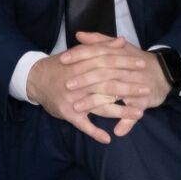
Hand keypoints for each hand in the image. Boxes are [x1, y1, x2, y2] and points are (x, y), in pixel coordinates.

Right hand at [27, 34, 152, 143]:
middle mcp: (78, 81)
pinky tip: (107, 139)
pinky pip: (82, 124)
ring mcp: (73, 98)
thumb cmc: (60, 66)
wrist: (34, 78)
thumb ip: (100, 47)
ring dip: (120, 111)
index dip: (125, 63)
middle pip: (107, 84)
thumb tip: (121, 41)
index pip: (107, 62)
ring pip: (99, 105)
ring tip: (139, 113)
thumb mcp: (78, 53)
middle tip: (146, 89)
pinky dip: (94, 132)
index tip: (142, 65)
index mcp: (81, 64)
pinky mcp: (66, 112)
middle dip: (129, 87)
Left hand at [70, 31, 173, 113]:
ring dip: (94, 102)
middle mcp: (126, 71)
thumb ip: (99, 42)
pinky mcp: (142, 102)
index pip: (97, 53)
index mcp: (118, 56)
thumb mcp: (119, 49)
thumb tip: (80, 35)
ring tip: (77, 108)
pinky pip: (133, 114)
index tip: (62, 59)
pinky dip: (126, 122)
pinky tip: (116, 132)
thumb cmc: (136, 61)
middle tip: (67, 85)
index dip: (79, 55)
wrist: (164, 73)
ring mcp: (134, 87)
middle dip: (84, 80)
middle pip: (102, 73)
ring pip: (113, 94)